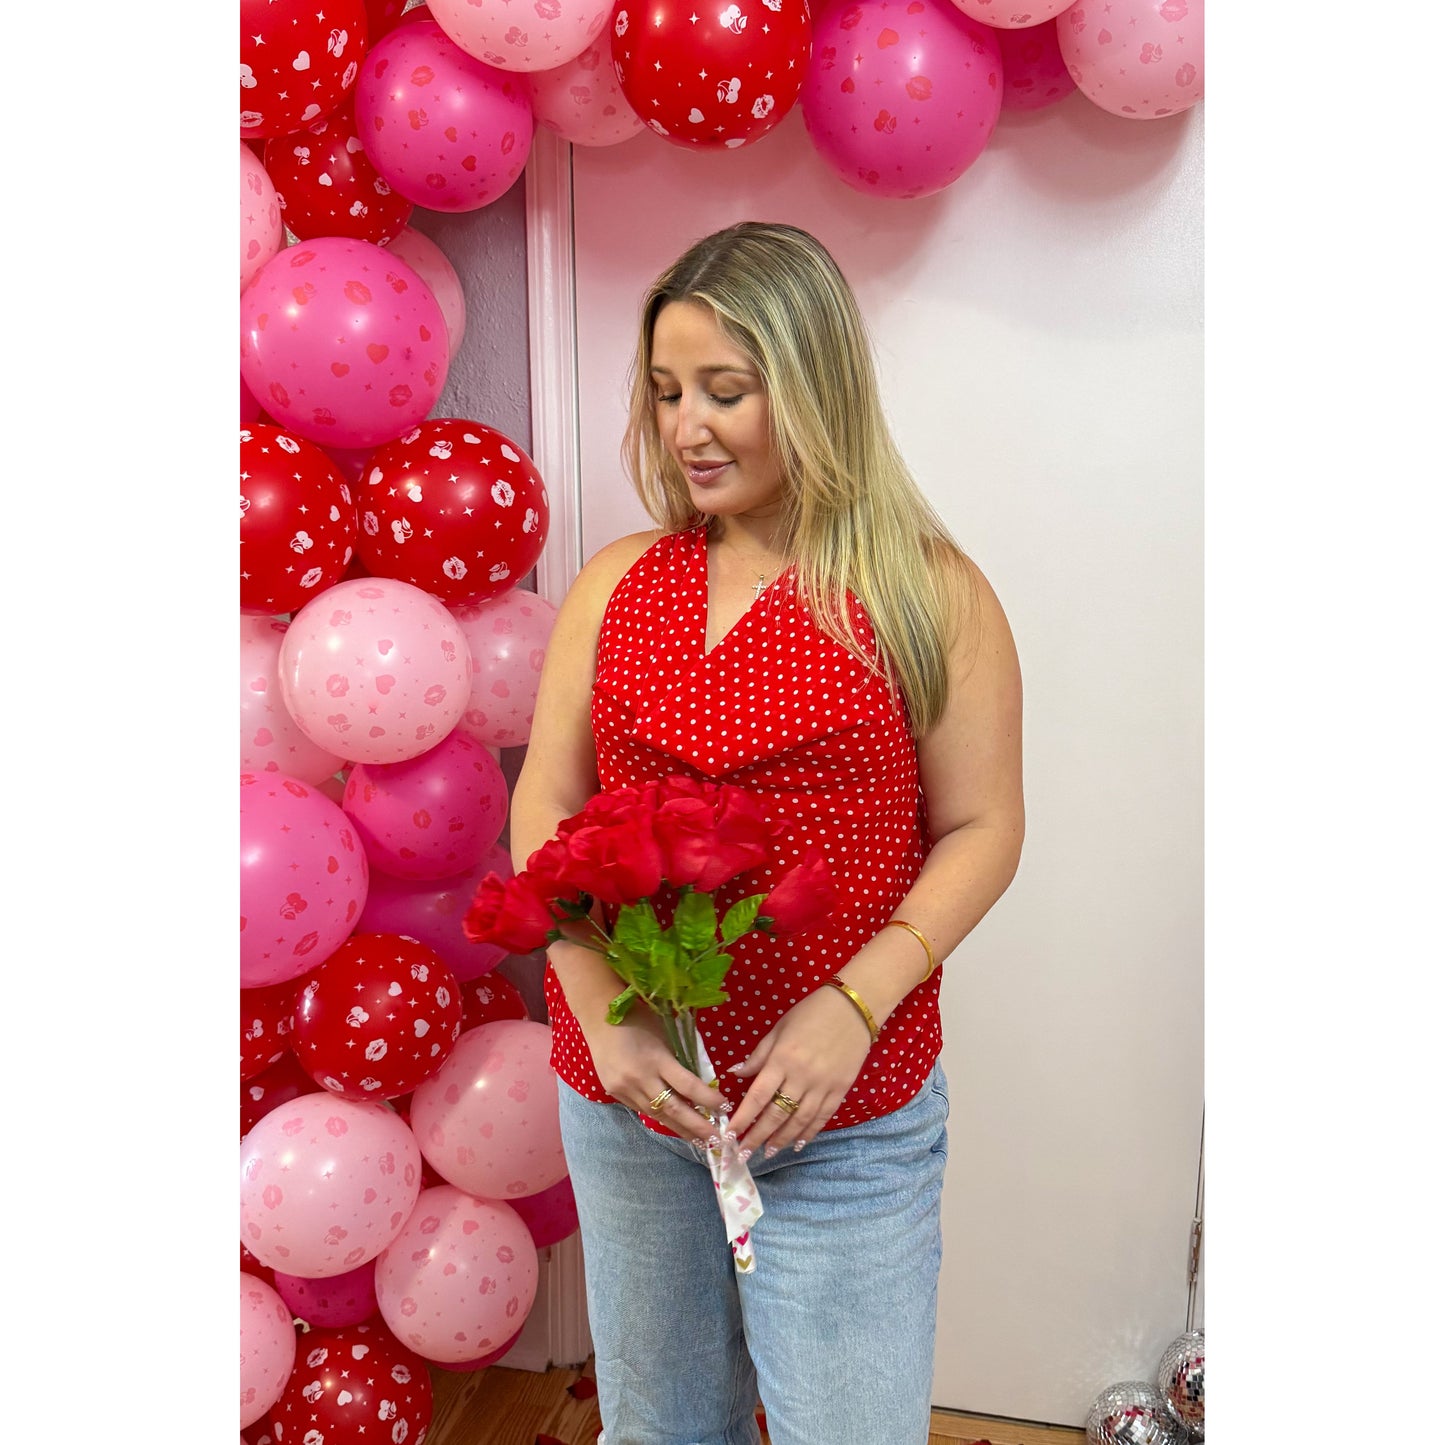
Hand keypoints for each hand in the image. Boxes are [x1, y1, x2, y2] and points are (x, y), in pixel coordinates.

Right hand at [583, 1006, 722, 1145]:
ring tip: (700, 1141)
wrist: (598, 1017)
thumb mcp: (664, 1034)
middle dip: (697, 1127)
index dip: (708, 1099)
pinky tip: (676, 1126)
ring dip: (681, 1129)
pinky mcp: (616, 1094)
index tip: (725, 1107)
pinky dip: (661, 1118)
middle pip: (673, 1109)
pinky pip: (643, 1110)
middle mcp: (640, 1078)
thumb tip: (699, 1082)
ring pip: (657, 1115)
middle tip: (718, 1140)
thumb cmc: (637, 1018)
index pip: (688, 1086)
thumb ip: (678, 1058)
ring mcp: (625, 1089)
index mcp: (656, 1058)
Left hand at [726, 984, 872, 1158]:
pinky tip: (798, 1144)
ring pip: (799, 1121)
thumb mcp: (779, 1028)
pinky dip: (809, 1133)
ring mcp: (823, 1086)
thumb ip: (759, 1055)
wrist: (853, 1008)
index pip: (758, 1096)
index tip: (730, 1134)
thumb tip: (737, 1074)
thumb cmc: (811, 1013)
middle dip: (758, 1136)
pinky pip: (822, 1117)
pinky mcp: (840, 1090)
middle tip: (744, 1153)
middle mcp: (801, 1077)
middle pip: (776, 1114)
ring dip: (782, 1140)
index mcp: (782, 1059)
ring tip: (767, 1153)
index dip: (743, 1118)